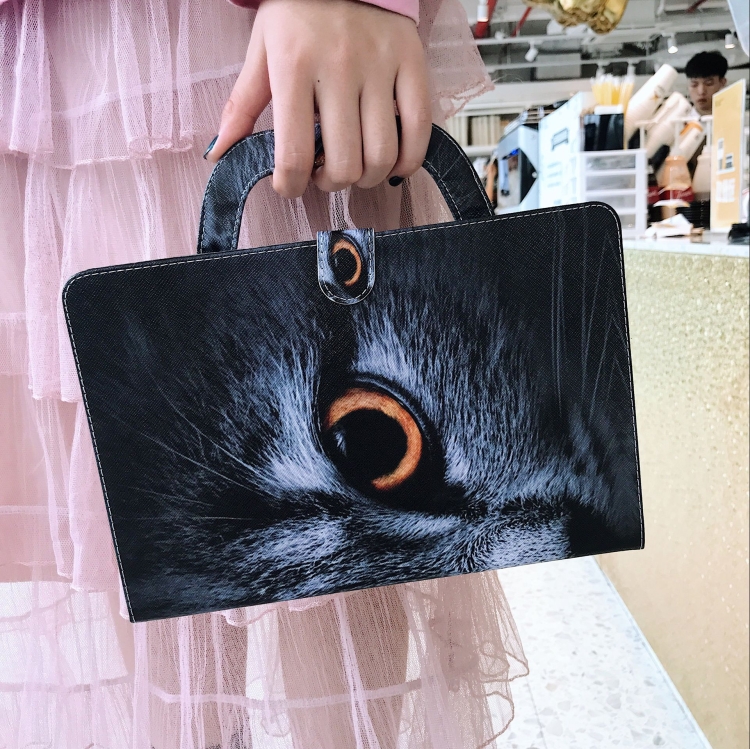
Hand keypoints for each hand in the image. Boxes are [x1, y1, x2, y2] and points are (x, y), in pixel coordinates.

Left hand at [205, 0, 431, 198]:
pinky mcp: (412, 63)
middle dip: (331, 183)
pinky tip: (392, 164)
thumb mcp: (262, 50)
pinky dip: (407, 161)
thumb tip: (219, 153)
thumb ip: (242, 106)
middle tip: (324, 173)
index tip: (290, 186)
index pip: (294, 155)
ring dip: (366, 178)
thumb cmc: (297, 11)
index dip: (290, 186)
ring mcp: (380, 66)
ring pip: (381, 155)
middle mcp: (339, 67)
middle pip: (344, 164)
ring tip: (355, 168)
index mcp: (294, 67)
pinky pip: (419, 129)